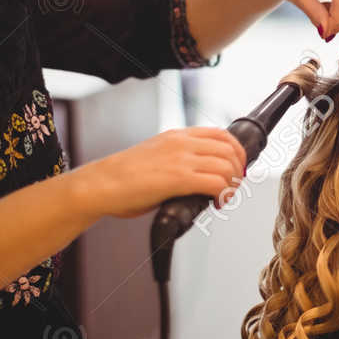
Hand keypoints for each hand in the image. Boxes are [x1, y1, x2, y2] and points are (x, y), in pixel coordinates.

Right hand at [77, 127, 247, 219]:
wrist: (100, 184)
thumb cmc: (122, 177)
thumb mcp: (156, 156)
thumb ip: (179, 160)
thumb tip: (199, 176)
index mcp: (177, 136)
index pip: (221, 134)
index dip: (236, 152)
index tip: (235, 169)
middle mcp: (181, 143)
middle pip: (229, 149)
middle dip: (238, 170)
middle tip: (232, 187)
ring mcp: (180, 159)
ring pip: (227, 166)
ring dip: (232, 184)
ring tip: (224, 198)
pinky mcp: (177, 178)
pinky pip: (216, 183)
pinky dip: (224, 195)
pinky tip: (216, 204)